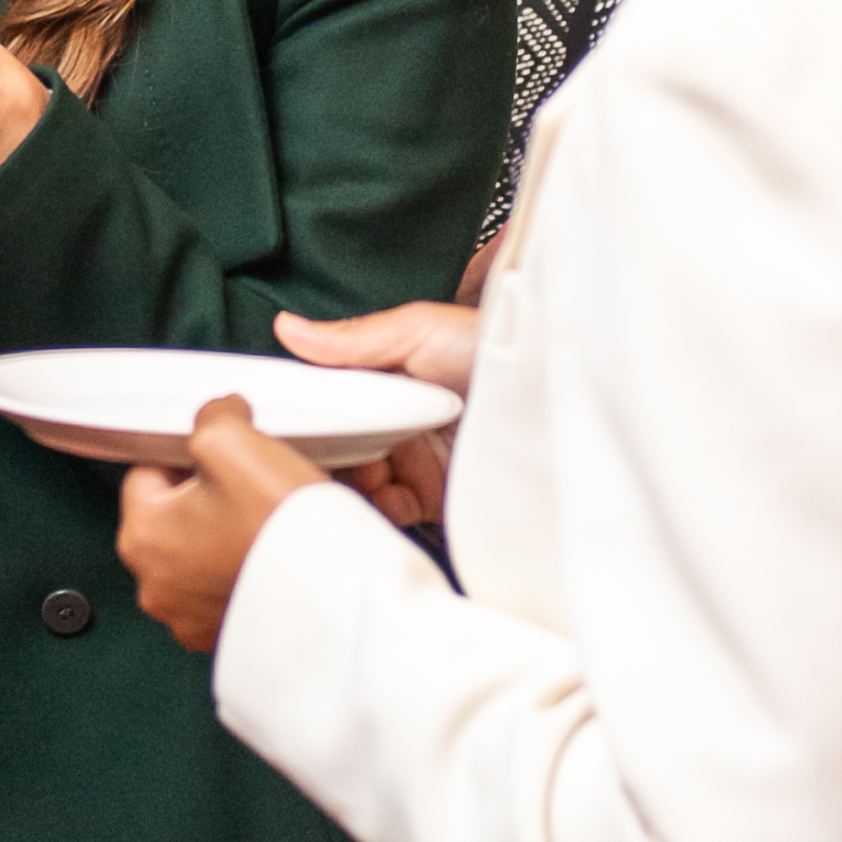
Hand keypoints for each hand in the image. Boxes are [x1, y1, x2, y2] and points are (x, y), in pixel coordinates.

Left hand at [117, 398, 329, 652]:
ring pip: (196, 552)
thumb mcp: (236, 442)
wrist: (331, 596)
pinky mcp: (218, 634)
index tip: (222, 460)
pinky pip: (219, 587)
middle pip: (170, 514)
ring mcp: (186, 616)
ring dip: (221, 536)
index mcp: (143, 534)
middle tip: (247, 491)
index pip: (148, 470)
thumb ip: (212, 416)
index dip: (189, 455)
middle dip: (205, 497)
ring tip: (261, 525)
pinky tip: (266, 557)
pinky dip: (238, 571)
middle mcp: (155, 583)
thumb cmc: (282, 531)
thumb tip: (217, 414)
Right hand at [272, 304, 471, 525]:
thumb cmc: (490, 346)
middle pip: (338, 451)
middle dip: (331, 458)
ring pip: (360, 486)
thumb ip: (353, 339)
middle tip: (343, 454)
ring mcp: (413, 460)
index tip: (295, 427)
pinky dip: (385, 509)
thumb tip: (291, 329)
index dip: (311, 420)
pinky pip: (393, 512)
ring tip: (373, 475)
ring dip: (357, 486)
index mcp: (383, 380)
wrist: (550, 392)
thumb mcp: (419, 329)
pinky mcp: (435, 495)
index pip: (330, 406)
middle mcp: (393, 420)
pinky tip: (393, 496)